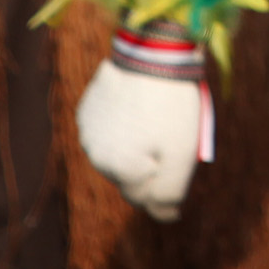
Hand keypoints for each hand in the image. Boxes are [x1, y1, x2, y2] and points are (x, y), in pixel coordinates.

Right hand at [77, 59, 200, 220]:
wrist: (153, 51)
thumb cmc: (171, 105)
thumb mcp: (181, 154)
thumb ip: (169, 193)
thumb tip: (167, 218)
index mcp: (118, 169)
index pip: (145, 196)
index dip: (167, 178)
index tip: (180, 152)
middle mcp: (95, 155)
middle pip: (130, 175)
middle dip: (152, 163)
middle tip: (172, 133)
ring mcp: (87, 130)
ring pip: (118, 152)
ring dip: (137, 144)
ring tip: (157, 116)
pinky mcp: (88, 108)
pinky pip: (110, 128)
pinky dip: (126, 124)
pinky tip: (141, 105)